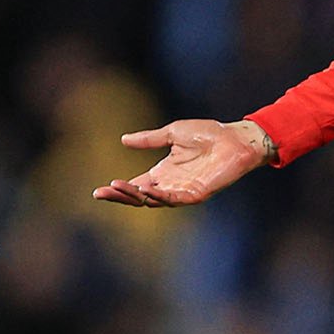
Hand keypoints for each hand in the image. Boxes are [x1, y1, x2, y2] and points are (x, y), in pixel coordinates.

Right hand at [93, 119, 274, 206]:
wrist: (234, 138)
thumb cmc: (208, 133)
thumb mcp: (172, 133)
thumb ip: (149, 139)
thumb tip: (123, 140)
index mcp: (163, 172)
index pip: (135, 185)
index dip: (118, 188)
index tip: (99, 191)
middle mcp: (170, 185)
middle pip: (139, 196)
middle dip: (119, 196)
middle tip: (101, 193)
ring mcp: (182, 191)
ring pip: (153, 200)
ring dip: (134, 195)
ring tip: (117, 187)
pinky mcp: (196, 194)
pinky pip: (174, 199)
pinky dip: (159, 197)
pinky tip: (145, 191)